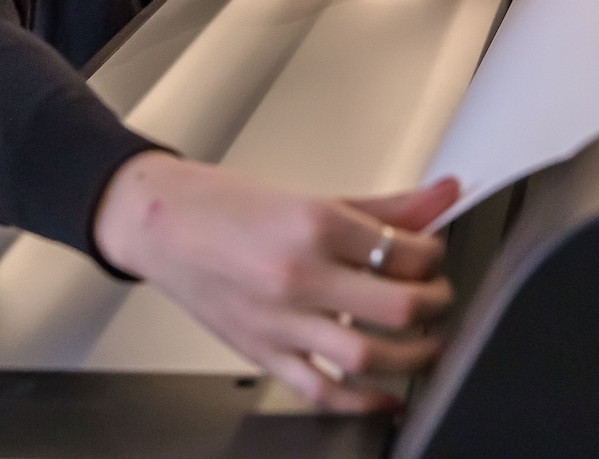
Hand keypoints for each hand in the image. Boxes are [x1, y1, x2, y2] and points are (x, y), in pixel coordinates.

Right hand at [95, 153, 460, 409]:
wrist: (158, 223)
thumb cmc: (222, 205)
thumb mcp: (308, 194)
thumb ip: (381, 206)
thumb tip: (440, 198)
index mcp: (312, 222)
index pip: (404, 250)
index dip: (433, 254)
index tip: (432, 254)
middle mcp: (297, 273)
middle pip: (396, 305)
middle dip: (434, 304)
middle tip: (437, 296)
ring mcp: (279, 320)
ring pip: (367, 355)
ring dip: (414, 356)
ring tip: (426, 342)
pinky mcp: (262, 352)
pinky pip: (322, 391)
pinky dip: (363, 402)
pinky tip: (386, 396)